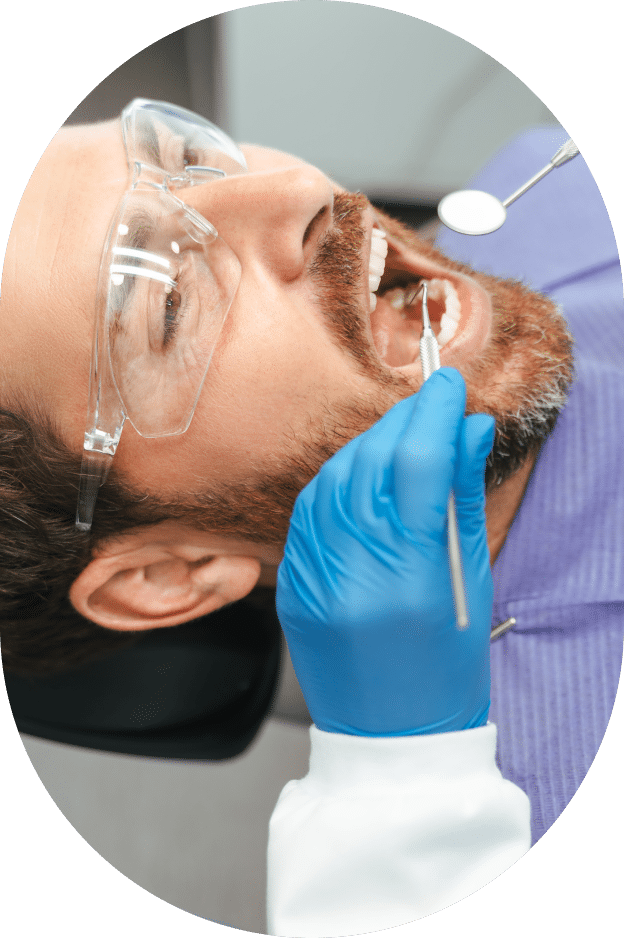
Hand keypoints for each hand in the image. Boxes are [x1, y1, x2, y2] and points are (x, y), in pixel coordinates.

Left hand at [276, 368, 495, 735]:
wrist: (392, 740)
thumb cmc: (446, 671)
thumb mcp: (472, 584)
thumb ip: (462, 500)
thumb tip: (468, 430)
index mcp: (410, 578)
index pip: (417, 464)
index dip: (434, 412)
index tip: (449, 382)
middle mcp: (352, 575)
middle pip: (370, 464)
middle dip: (403, 421)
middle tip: (430, 403)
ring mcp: (312, 583)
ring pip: (332, 481)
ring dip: (368, 445)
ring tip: (401, 435)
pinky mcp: (292, 589)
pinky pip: (308, 514)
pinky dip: (336, 482)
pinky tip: (361, 472)